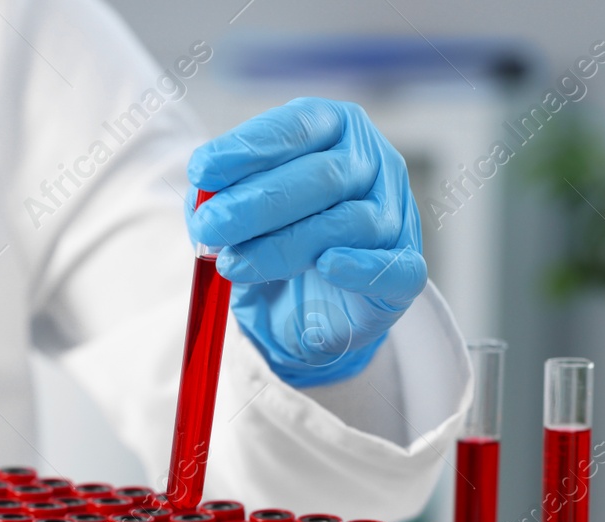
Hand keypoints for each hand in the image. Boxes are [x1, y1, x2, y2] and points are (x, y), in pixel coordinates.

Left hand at [186, 97, 426, 386]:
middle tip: (210, 226)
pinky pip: (392, 267)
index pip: (295, 128)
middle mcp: (373, 163)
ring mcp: (395, 216)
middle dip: (257, 202)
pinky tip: (327, 266)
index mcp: (334, 130)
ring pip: (347, 223)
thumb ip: (221, 200)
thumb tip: (200, 201)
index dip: (247, 149)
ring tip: (234, 264)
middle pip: (322, 175)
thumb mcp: (240, 214)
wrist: (310, 309)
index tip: (201, 172)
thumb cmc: (277, 241)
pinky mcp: (404, 273)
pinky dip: (359, 266)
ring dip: (283, 244)